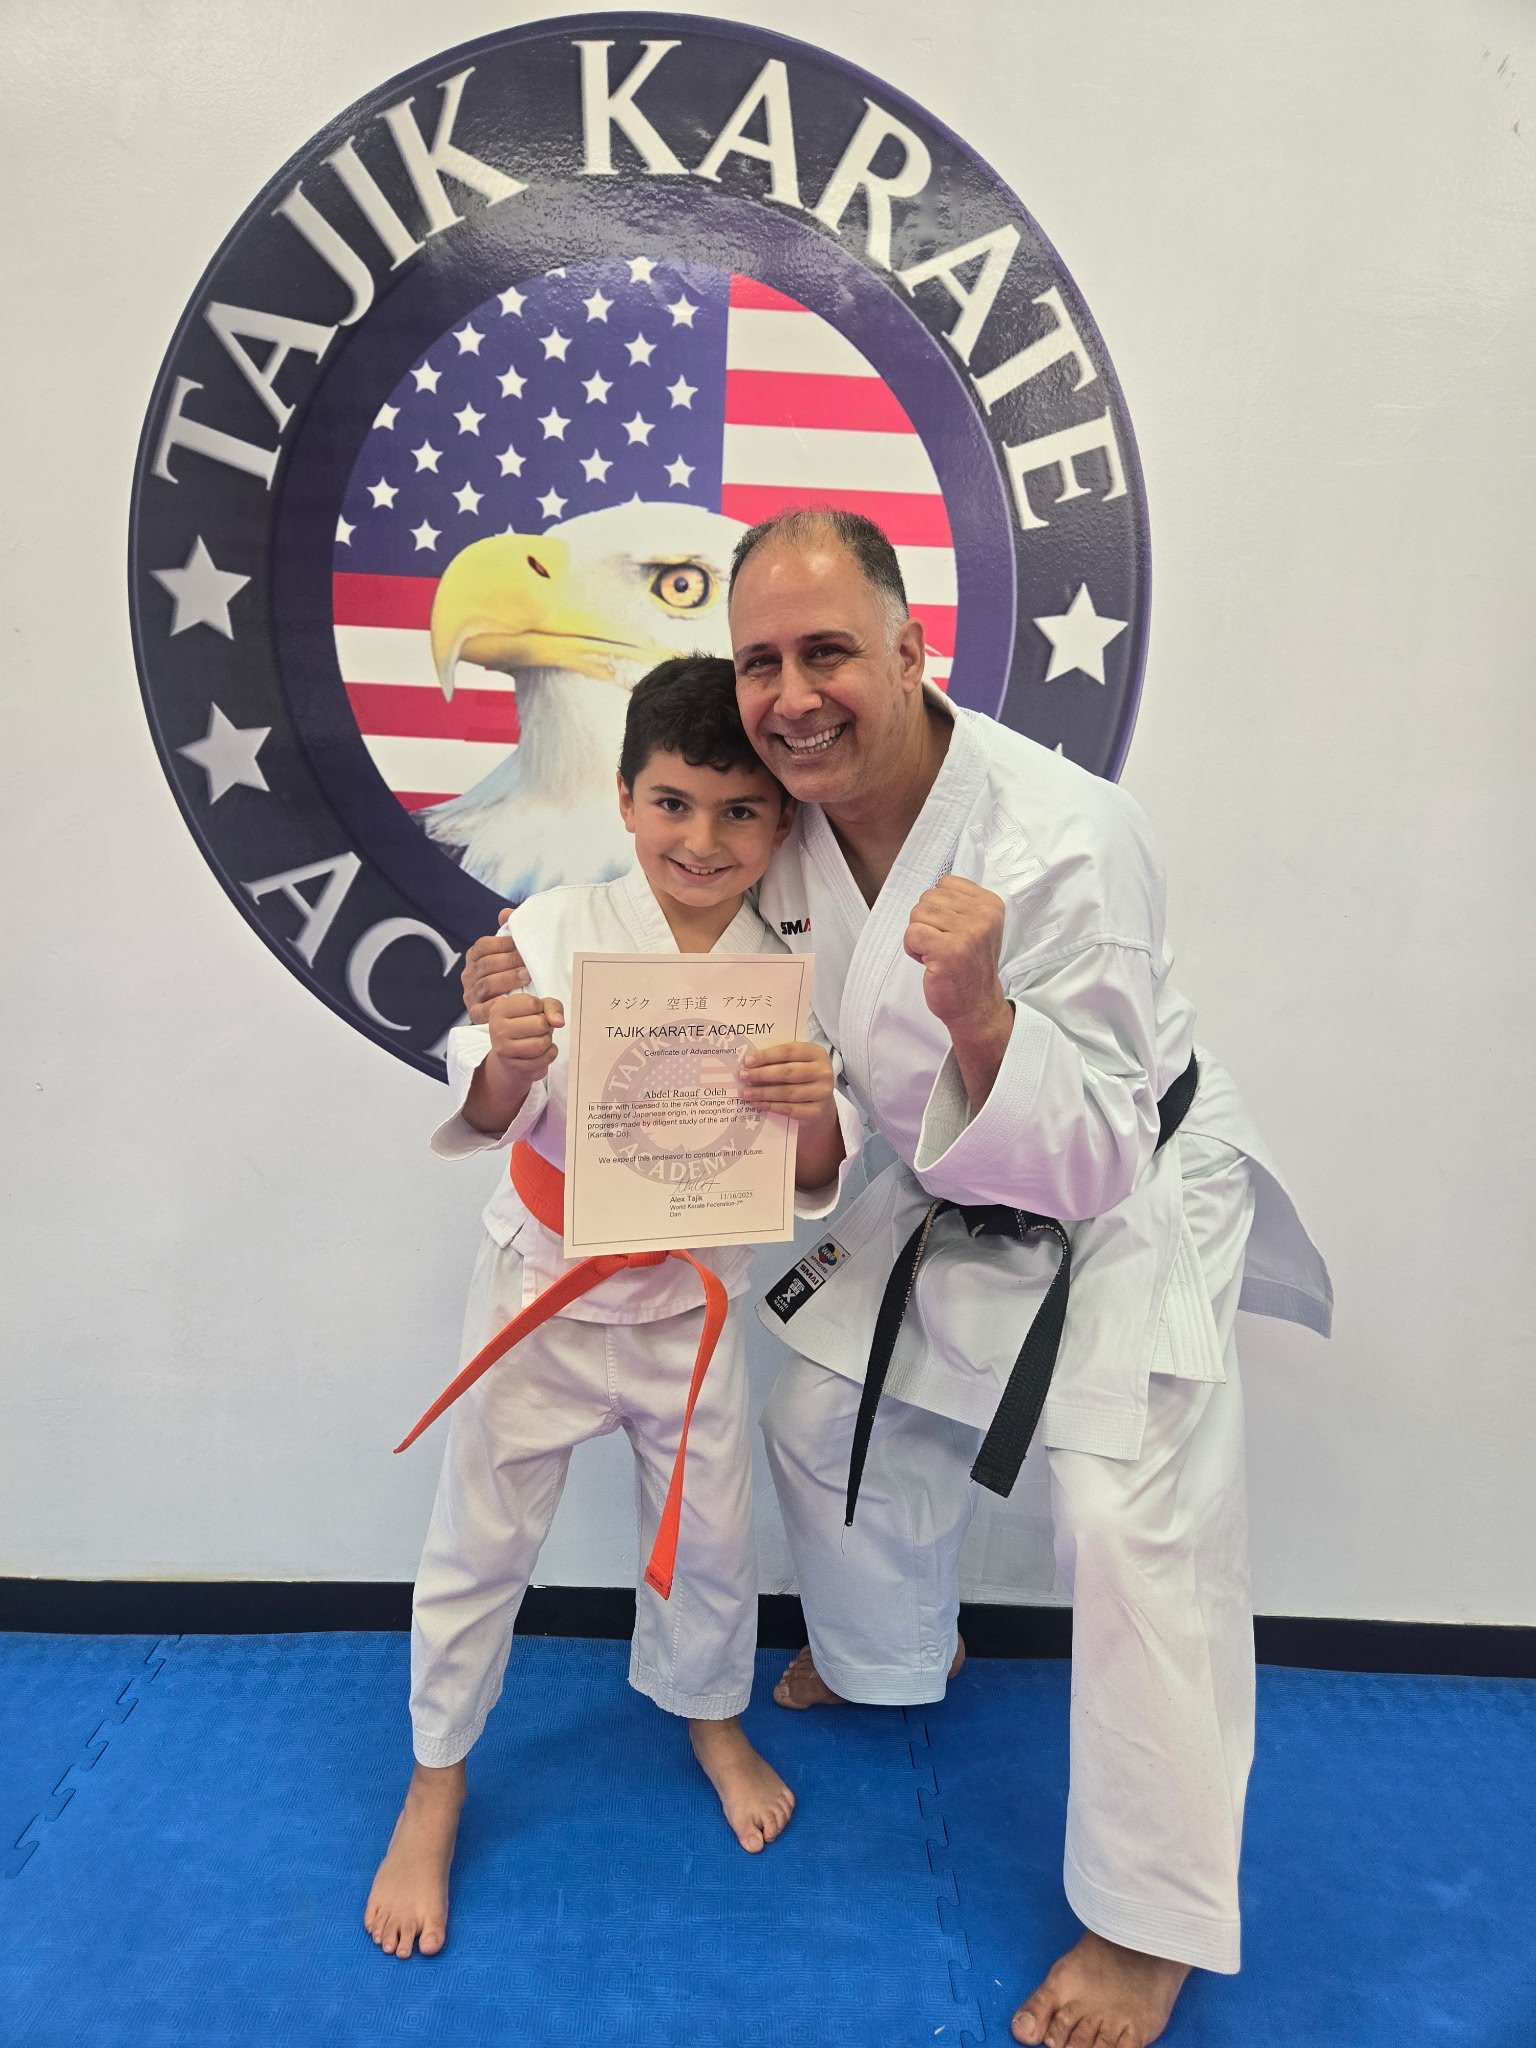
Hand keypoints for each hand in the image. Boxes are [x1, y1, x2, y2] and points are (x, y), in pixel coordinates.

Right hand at [462, 908, 529, 1022]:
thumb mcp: (509, 954)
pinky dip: (494, 1005)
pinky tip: (508, 1000)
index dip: (501, 944)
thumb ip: (509, 932)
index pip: (483, 946)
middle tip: (528, 963)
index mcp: (474, 958)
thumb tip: (506, 913)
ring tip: (525, 977)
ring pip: (486, 985)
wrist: (509, 1010)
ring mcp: (470, 995)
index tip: (520, 945)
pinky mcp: (475, 1013)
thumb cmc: (512, 976)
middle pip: (486, 965)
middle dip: (508, 962)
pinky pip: (481, 1010)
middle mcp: (469, 976)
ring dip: (507, 980)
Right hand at [486, 991, 564, 1081]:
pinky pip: (547, 1057)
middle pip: (540, 1024)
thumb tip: (559, 1022)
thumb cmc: (525, 1027)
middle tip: (536, 1030)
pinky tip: (539, 1053)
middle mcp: (497, 1029)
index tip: (532, 1014)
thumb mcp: (537, 1009)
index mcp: (499, 1009)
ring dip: (547, 1041)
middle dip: (545, 1026)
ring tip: (538, 1040)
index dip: (540, 1008)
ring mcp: (505, 1050)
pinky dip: (549, 1054)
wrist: (510, 1059)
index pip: (532, 1003)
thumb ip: (551, 1006)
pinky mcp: (516, 1067)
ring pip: (543, 1043)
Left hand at [739, 1040, 835, 1122]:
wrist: (820, 1101)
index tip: (748, 1060)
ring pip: (788, 1092)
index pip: (789, 1051)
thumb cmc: (802, 1076)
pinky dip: (771, 1106)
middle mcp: (823, 1072)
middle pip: (788, 1072)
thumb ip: (779, 1060)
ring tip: (746, 1092)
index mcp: (816, 1053)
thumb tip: (749, 1063)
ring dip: (763, 1093)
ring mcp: (822, 1093)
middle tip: (743, 1076)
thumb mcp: (797, 1062)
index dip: (767, 1056)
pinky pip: (790, 1109)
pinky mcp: (817, 1111)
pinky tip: (758, 1103)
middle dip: (762, 1074)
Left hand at [903, 877, 1008, 1029]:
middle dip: (926, 921)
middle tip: (942, 945)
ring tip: (936, 953)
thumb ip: (959, 904)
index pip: (946, 883)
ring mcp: (967, 933)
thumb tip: (931, 892)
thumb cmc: (969, 966)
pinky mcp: (948, 951)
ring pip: (918, 914)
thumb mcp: (977, 926)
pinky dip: (913, 949)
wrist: (976, 1005)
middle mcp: (983, 916)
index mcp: (990, 904)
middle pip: (929, 898)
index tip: (951, 930)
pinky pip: (912, 933)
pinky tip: (929, 961)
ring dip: (920, 936)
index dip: (939, 908)